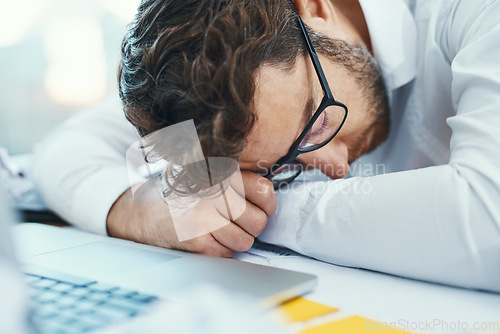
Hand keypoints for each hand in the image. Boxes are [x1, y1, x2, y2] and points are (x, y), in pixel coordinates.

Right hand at [106, 171, 276, 256]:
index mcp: (220, 172)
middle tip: (234, 222)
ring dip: (234, 241)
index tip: (259, 207)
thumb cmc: (182, 196)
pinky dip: (219, 251)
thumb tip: (270, 198)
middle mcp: (214, 191)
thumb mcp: (208, 176)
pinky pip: (226, 254)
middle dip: (250, 227)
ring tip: (217, 230)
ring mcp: (204, 216)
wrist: (141, 212)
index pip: (264, 191)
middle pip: (258, 221)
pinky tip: (205, 238)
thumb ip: (238, 182)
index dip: (267, 205)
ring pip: (245, 241)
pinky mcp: (195, 239)